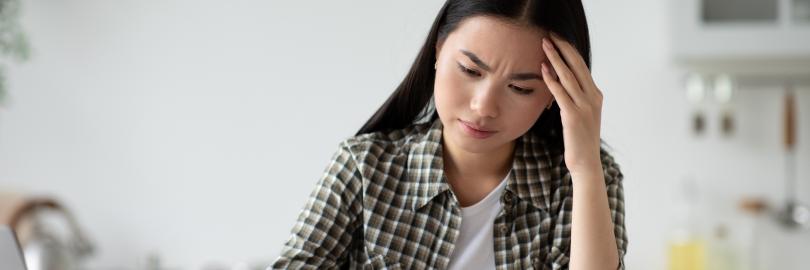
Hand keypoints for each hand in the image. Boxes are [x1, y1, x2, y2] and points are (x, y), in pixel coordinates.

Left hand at [540, 33, 602, 175]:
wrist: (586, 163)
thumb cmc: (580, 140)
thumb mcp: (582, 114)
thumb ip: (575, 98)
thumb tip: (562, 83)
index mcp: (596, 95)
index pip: (582, 66)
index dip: (570, 51)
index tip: (558, 39)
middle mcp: (593, 97)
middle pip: (577, 65)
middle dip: (563, 48)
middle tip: (551, 35)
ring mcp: (585, 106)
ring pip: (569, 76)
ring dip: (555, 59)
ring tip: (544, 45)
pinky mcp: (573, 116)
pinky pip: (561, 93)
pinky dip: (552, 80)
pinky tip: (543, 70)